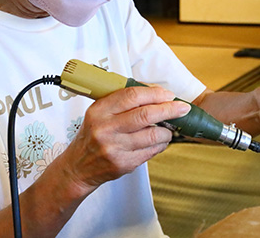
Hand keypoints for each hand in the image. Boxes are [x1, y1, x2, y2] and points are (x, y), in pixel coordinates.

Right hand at [59, 86, 190, 194]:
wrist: (78, 167)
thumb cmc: (93, 134)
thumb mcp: (100, 113)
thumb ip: (123, 102)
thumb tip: (156, 93)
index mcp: (99, 110)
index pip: (132, 95)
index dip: (155, 93)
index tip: (168, 94)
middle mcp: (105, 128)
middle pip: (145, 115)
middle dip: (169, 110)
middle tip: (182, 108)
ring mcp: (114, 148)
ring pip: (152, 135)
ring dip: (167, 131)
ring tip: (170, 128)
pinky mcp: (123, 164)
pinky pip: (151, 151)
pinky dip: (161, 144)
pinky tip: (161, 141)